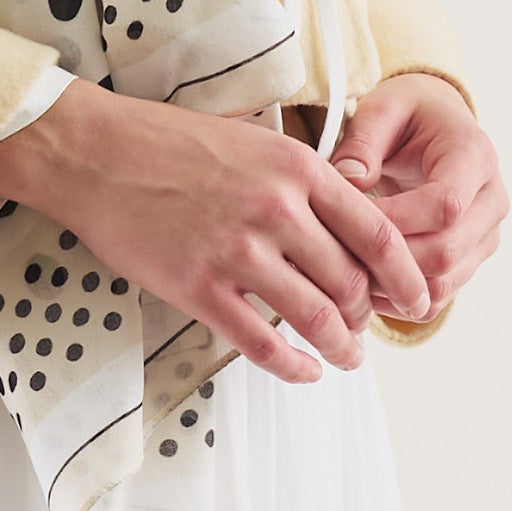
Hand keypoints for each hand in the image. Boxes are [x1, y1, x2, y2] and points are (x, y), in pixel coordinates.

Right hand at [0, 79, 455, 386]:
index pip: (378, 232)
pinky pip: (264, 344)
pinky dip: (293, 366)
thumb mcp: (250, 139)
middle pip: (351, 281)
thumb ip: (298, 179)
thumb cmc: (167, 142)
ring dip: (339, 347)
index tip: (418, 299)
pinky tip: (302, 370)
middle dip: (365, 315)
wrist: (93, 152)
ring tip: (344, 357)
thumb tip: (342, 228)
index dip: (406, 276)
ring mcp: (238, 251)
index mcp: (295, 168)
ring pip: (316, 318)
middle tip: (363, 328)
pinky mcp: (200, 288)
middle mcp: (276, 209)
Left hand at [330, 72, 506, 325]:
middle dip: (387, 259)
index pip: (446, 205)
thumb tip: (347, 180)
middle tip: (336, 253)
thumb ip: (363, 141)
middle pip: (445, 252)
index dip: (396, 220)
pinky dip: (399, 297)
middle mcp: (491, 201)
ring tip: (344, 272)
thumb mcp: (382, 108)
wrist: (438, 126)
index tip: (347, 218)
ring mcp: (485, 236)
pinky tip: (363, 283)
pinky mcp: (471, 260)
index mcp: (474, 156)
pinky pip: (439, 295)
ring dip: (390, 285)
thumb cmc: (408, 114)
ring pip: (443, 282)